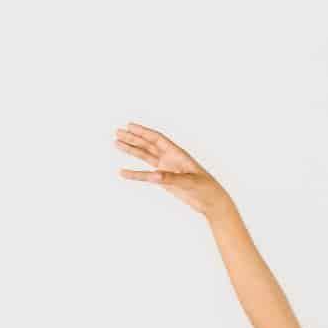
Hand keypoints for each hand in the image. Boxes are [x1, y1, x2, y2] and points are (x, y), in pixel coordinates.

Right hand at [115, 124, 232, 217]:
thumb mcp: (189, 182)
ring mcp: (166, 168)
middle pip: (148, 145)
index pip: (157, 139)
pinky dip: (135, 173)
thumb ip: (170, 178)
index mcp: (177, 153)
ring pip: (145, 156)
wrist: (210, 201)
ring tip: (117, 143)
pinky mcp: (164, 180)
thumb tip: (153, 176)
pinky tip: (123, 172)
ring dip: (132, 150)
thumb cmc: (205, 188)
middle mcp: (170, 158)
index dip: (143, 132)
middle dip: (133, 138)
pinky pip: (146, 174)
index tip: (129, 126)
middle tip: (117, 132)